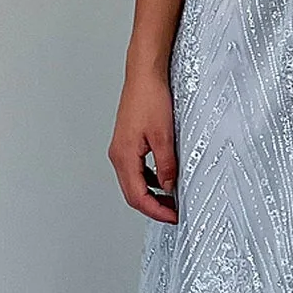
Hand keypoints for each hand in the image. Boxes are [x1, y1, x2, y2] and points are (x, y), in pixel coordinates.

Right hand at [109, 59, 178, 222]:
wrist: (144, 75)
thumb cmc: (150, 98)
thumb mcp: (165, 136)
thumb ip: (166, 166)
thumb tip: (169, 188)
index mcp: (124, 156)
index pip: (137, 196)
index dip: (156, 211)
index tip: (173, 217)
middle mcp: (118, 155)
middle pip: (132, 193)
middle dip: (153, 206)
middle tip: (174, 213)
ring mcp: (121, 149)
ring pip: (134, 182)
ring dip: (152, 194)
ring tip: (172, 199)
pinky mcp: (127, 143)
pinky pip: (136, 169)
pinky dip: (150, 179)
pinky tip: (165, 179)